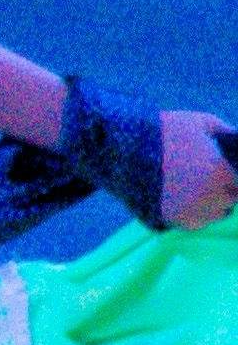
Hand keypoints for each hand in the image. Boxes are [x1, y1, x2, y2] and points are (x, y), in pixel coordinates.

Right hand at [164, 110, 229, 231]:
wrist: (119, 147)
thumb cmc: (164, 131)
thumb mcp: (202, 122)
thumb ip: (227, 134)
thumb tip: (236, 141)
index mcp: (224, 174)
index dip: (234, 175)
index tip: (224, 168)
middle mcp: (213, 199)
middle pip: (232, 200)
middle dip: (224, 188)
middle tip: (205, 174)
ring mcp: (191, 213)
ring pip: (214, 214)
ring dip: (210, 203)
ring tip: (192, 186)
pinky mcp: (171, 222)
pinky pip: (193, 222)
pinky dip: (191, 212)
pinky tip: (179, 196)